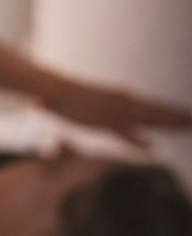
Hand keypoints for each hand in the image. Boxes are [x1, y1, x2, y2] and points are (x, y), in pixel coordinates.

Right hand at [40, 75, 191, 146]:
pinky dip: (138, 141)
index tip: (191, 117)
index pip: (157, 107)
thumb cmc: (78, 96)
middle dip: (179, 118)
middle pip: (159, 113)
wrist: (57, 89)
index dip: (176, 113)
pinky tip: (152, 146)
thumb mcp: (103, 102)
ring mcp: (116, 113)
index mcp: (126, 98)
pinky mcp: (103, 122)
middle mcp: (126, 103)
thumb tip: (132, 124)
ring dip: (170, 124)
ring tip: (188, 127)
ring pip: (149, 120)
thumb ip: (120, 112)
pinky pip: (124, 134)